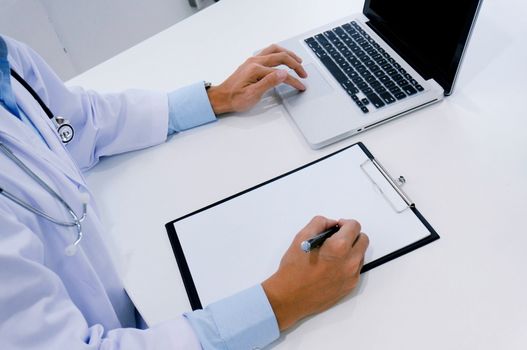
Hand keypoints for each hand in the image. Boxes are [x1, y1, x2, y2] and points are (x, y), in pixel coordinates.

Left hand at [207, 44, 307, 113]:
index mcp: (256, 69)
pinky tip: (283, 58)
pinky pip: (269, 52)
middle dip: (295, 64)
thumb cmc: (235, 99)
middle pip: (281, 57)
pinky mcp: (251, 62)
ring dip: (288, 54)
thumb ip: (269, 82)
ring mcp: (253, 60)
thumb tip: (284, 73)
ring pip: (275, 50)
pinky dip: (279, 53)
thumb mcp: (253, 95)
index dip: (293, 80)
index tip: (301, 86)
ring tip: (298, 61)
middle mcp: (254, 61)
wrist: (221, 97)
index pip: (281, 73)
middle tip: (303, 73)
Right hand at [262, 216, 368, 330]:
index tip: (337, 227)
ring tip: (332, 254)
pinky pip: (356, 269)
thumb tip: (332, 224)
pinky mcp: (350, 286)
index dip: (345, 223)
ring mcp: (352, 276)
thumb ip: (319, 223)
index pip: (355, 226)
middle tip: (336, 238)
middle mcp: (350, 262)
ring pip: (360, 254)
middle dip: (351, 235)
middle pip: (363, 240)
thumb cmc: (293, 269)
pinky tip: (332, 266)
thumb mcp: (301, 237)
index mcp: (339, 247)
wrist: (290, 297)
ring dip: (351, 250)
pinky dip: (348, 263)